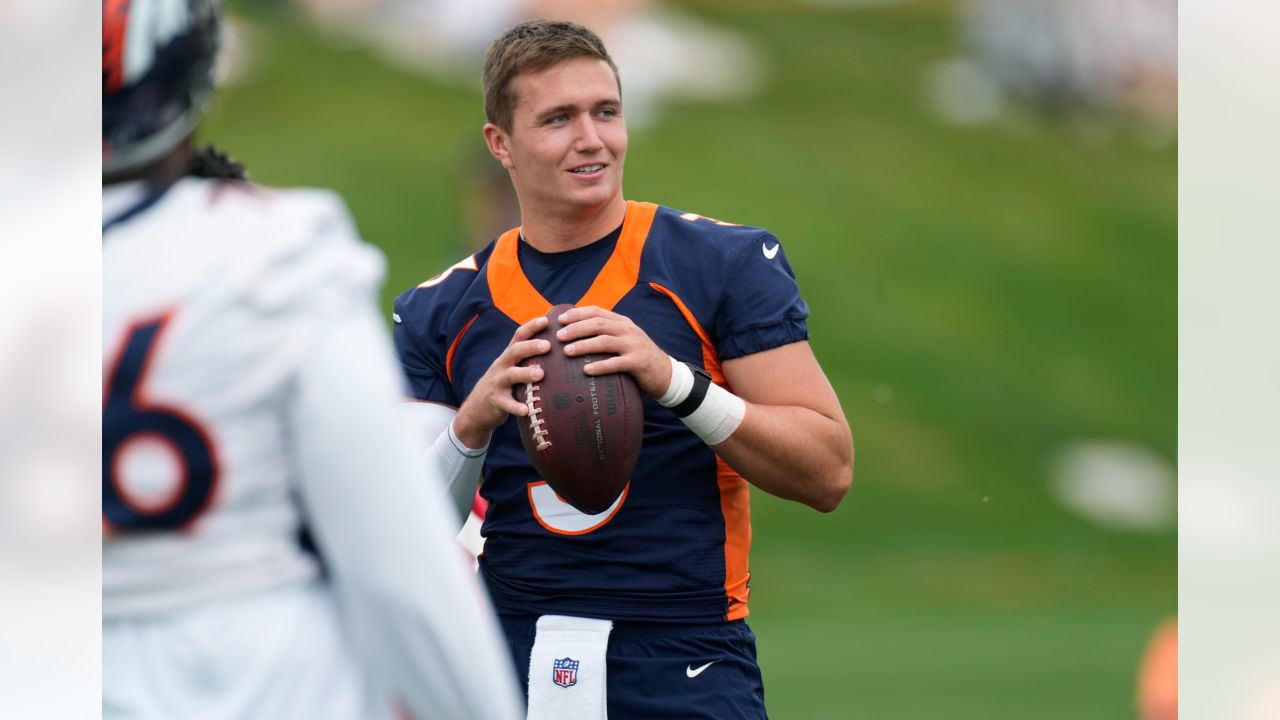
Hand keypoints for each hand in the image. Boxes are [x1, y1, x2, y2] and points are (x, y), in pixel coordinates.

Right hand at [453, 316, 550, 447]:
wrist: (476, 409)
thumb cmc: (504, 385)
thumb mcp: (512, 368)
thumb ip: (528, 359)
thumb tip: (558, 347)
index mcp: (509, 356)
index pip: (519, 336)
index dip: (531, 327)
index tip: (547, 320)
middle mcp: (502, 366)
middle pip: (515, 351)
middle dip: (531, 347)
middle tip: (548, 345)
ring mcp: (497, 383)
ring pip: (510, 375)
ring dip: (525, 373)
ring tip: (541, 374)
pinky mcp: (496, 401)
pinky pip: (506, 404)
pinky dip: (516, 407)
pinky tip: (527, 410)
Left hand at [556, 306, 672, 398]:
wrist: (665, 373)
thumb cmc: (637, 357)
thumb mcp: (624, 339)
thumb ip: (607, 333)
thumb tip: (575, 334)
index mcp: (622, 322)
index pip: (597, 312)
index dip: (577, 314)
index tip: (559, 320)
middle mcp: (628, 330)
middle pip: (598, 324)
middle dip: (576, 329)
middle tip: (559, 336)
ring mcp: (634, 345)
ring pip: (605, 341)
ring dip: (584, 345)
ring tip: (567, 351)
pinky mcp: (638, 362)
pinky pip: (616, 363)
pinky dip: (600, 366)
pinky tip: (586, 370)